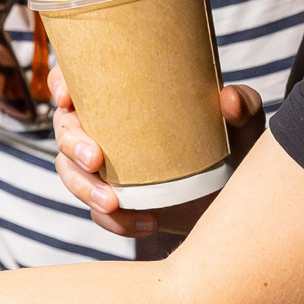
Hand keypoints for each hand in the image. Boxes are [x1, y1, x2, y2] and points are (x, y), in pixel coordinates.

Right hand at [53, 70, 266, 238]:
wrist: (239, 200)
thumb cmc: (235, 147)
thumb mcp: (243, 123)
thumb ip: (242, 105)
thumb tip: (227, 99)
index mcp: (124, 98)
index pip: (78, 80)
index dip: (61, 82)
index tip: (67, 96)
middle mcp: (106, 130)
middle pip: (65, 130)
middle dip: (71, 145)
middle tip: (95, 159)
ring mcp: (108, 170)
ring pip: (71, 174)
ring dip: (84, 189)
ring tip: (113, 203)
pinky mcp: (118, 204)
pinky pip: (100, 215)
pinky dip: (115, 222)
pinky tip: (146, 223)